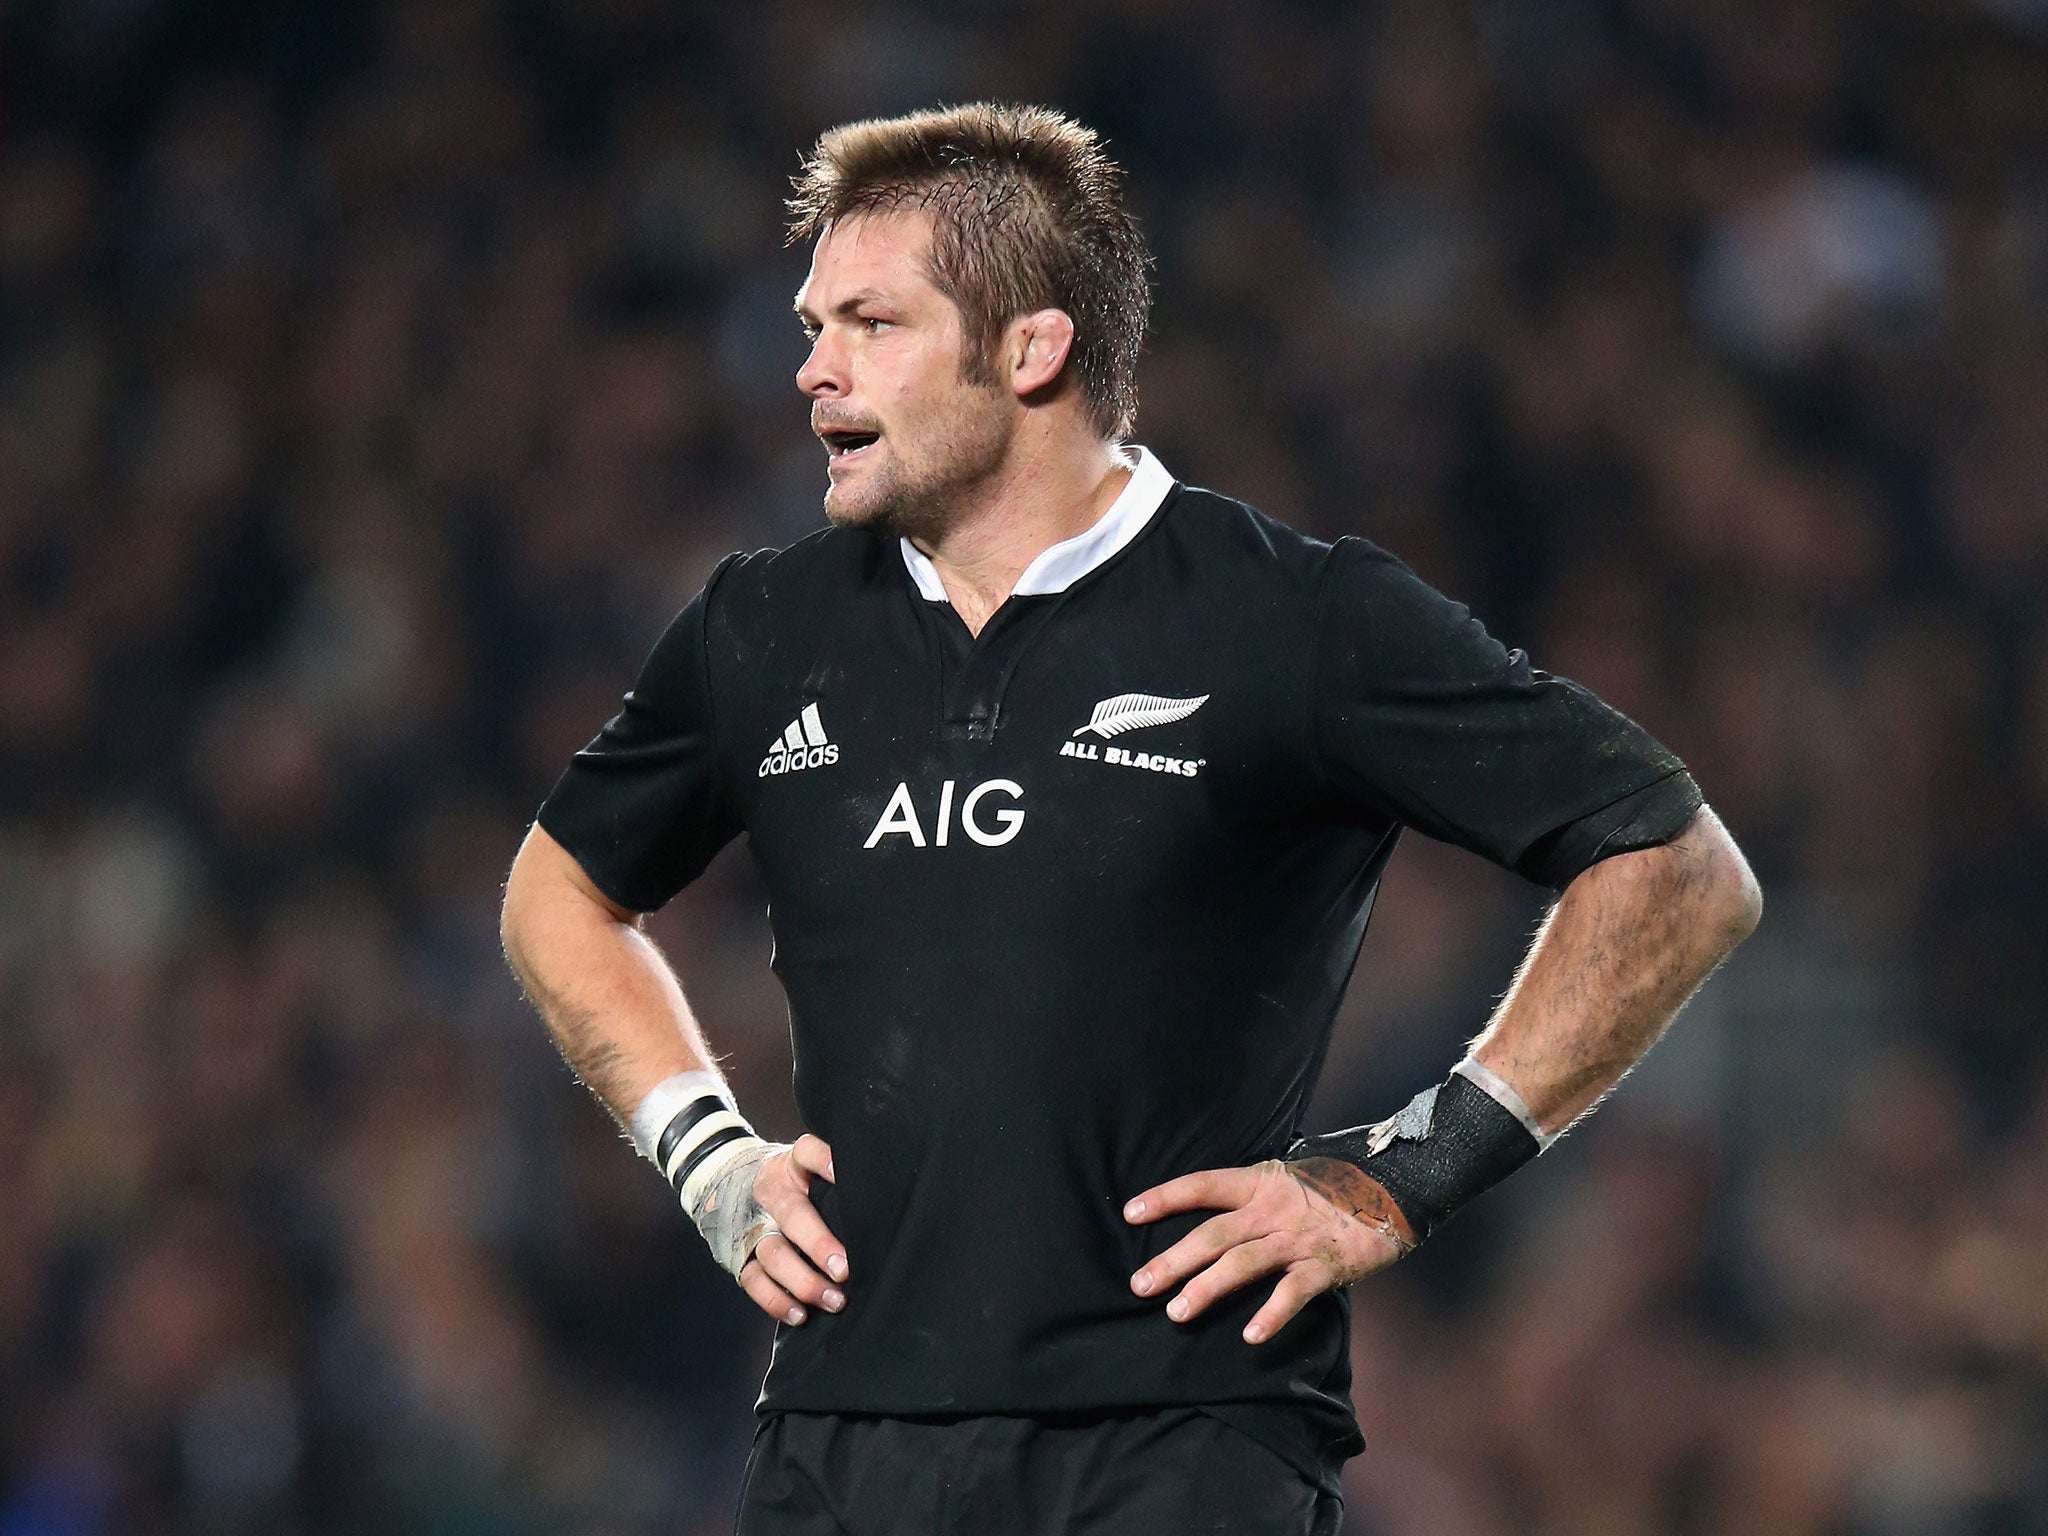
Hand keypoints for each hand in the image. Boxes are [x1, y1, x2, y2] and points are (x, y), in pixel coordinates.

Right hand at [738, 1133, 850, 1327]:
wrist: (735, 1183)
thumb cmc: (797, 1182)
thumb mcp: (810, 1166)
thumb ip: (838, 1175)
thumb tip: (890, 1186)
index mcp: (792, 1166)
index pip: (806, 1153)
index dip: (824, 1161)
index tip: (843, 1174)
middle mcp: (772, 1194)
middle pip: (792, 1215)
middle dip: (818, 1244)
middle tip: (844, 1268)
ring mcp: (755, 1227)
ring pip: (773, 1254)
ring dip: (804, 1281)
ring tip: (835, 1300)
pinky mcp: (743, 1257)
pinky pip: (754, 1281)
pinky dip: (776, 1301)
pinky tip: (801, 1314)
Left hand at [1123, 1157, 1416, 1342]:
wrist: (1395, 1187)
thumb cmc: (1334, 1187)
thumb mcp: (1287, 1178)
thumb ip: (1253, 1196)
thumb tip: (1212, 1217)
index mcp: (1259, 1182)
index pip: (1202, 1185)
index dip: (1165, 1197)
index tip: (1129, 1213)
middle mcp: (1272, 1208)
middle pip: (1213, 1233)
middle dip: (1173, 1259)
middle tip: (1139, 1285)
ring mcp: (1297, 1238)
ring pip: (1243, 1263)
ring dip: (1207, 1288)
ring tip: (1176, 1313)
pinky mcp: (1325, 1265)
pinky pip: (1293, 1293)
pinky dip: (1272, 1314)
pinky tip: (1250, 1336)